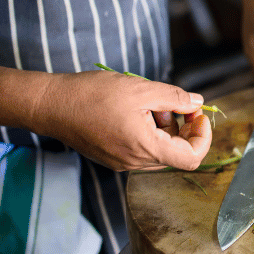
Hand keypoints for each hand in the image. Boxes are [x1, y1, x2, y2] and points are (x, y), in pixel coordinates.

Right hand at [37, 70, 211, 170]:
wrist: (50, 105)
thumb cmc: (92, 95)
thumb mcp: (140, 89)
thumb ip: (174, 98)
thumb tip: (198, 103)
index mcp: (146, 148)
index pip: (192, 158)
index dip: (203, 137)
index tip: (198, 115)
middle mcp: (136, 162)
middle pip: (177, 153)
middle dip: (184, 128)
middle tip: (175, 103)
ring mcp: (123, 163)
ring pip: (160, 150)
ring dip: (165, 129)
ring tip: (150, 105)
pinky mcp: (113, 158)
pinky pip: (143, 150)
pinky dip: (149, 132)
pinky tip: (135, 112)